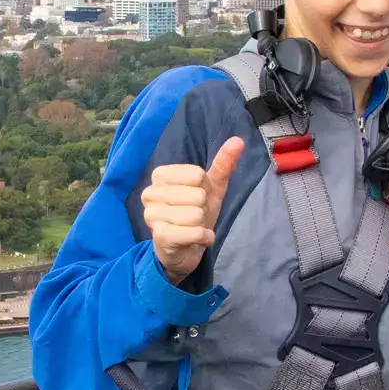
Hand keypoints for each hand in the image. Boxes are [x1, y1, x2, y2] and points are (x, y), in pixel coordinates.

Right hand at [143, 137, 244, 283]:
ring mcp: (152, 215)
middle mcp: (150, 193)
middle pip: (197, 195)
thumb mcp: (211, 188)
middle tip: (195, 215)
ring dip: (203, 224)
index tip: (197, 197)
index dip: (205, 188)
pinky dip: (204, 237)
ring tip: (193, 227)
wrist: (185, 249)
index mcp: (160, 175)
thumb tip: (238, 140)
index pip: (198, 174)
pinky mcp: (160, 236)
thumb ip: (223, 163)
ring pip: (195, 214)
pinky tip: (196, 239)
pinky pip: (195, 232)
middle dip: (203, 209)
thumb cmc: (195, 213)